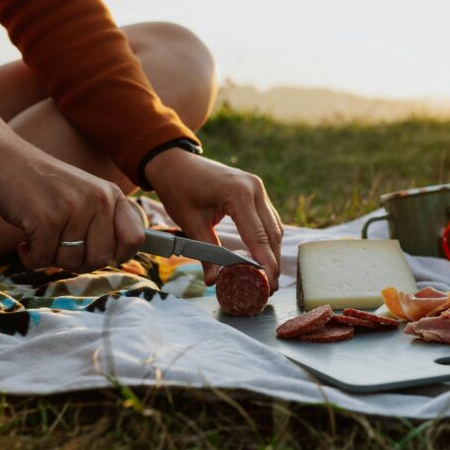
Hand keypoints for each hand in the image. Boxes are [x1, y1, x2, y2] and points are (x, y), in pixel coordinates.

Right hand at [0, 150, 144, 271]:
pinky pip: (44, 259)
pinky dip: (31, 258)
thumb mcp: (83, 195)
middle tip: (59, 248)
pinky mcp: (47, 219)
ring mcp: (74, 209)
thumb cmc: (41, 185)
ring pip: (72, 262)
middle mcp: (98, 200)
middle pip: (102, 259)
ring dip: (51, 258)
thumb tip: (115, 259)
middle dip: (79, 262)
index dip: (119, 256)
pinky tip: (24, 243)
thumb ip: (101, 222)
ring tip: (41, 239)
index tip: (96, 255)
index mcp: (111, 195)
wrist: (1, 159)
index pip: (135, 239)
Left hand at [145, 150, 282, 289]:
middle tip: (271, 287)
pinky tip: (264, 255)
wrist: (175, 161)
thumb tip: (213, 281)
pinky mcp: (256, 190)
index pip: (258, 236)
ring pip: (274, 226)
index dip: (265, 263)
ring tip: (269, 276)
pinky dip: (268, 238)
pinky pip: (267, 218)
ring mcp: (257, 187)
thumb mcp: (190, 222)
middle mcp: (254, 188)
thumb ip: (206, 252)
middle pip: (272, 233)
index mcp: (238, 194)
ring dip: (273, 251)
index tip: (270, 285)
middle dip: (273, 261)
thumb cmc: (179, 188)